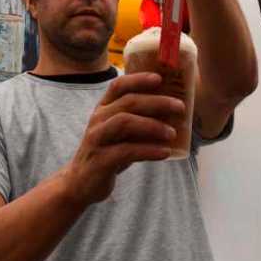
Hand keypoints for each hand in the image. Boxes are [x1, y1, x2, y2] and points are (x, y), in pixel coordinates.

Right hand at [63, 72, 185, 206]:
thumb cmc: (107, 153)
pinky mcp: (100, 160)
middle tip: (180, 107)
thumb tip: (172, 114)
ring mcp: (97, 139)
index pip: (118, 86)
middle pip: (128, 102)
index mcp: (103, 109)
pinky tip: (165, 153)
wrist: (81, 182)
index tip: (159, 78)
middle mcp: (98, 119)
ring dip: (152, 125)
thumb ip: (137, 121)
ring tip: (172, 133)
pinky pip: (126, 151)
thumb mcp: (119, 133)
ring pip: (124, 122)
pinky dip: (148, 150)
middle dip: (156, 102)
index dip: (138, 79)